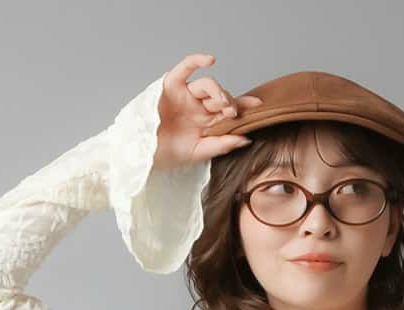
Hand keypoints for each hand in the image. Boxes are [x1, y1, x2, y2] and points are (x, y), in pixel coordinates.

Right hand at [151, 52, 261, 172]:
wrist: (143, 155)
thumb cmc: (168, 154)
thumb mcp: (199, 153)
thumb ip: (222, 144)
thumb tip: (246, 138)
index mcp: (206, 121)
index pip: (229, 109)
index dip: (244, 105)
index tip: (259, 107)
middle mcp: (198, 105)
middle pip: (220, 96)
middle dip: (229, 103)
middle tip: (232, 114)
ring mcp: (185, 95)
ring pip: (207, 85)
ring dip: (218, 92)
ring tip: (222, 105)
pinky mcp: (171, 86)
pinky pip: (185, 68)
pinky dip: (196, 61)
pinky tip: (210, 60)